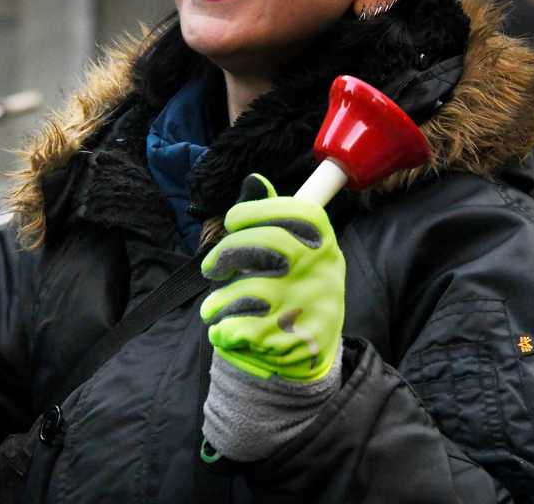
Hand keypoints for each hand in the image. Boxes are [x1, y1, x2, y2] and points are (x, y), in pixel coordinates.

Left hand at [200, 173, 344, 381]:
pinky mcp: (291, 342)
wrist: (309, 353)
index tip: (231, 220)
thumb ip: (272, 218)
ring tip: (214, 307)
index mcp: (323, 244)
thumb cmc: (290, 288)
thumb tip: (253, 179)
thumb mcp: (294, 251)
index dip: (256, 210)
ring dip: (219, 300)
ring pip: (248, 291)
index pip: (296, 212)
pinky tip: (224, 328)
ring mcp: (308, 307)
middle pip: (269, 243)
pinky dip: (222, 328)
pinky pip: (240, 327)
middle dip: (228, 251)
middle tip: (210, 268)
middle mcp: (322, 272)